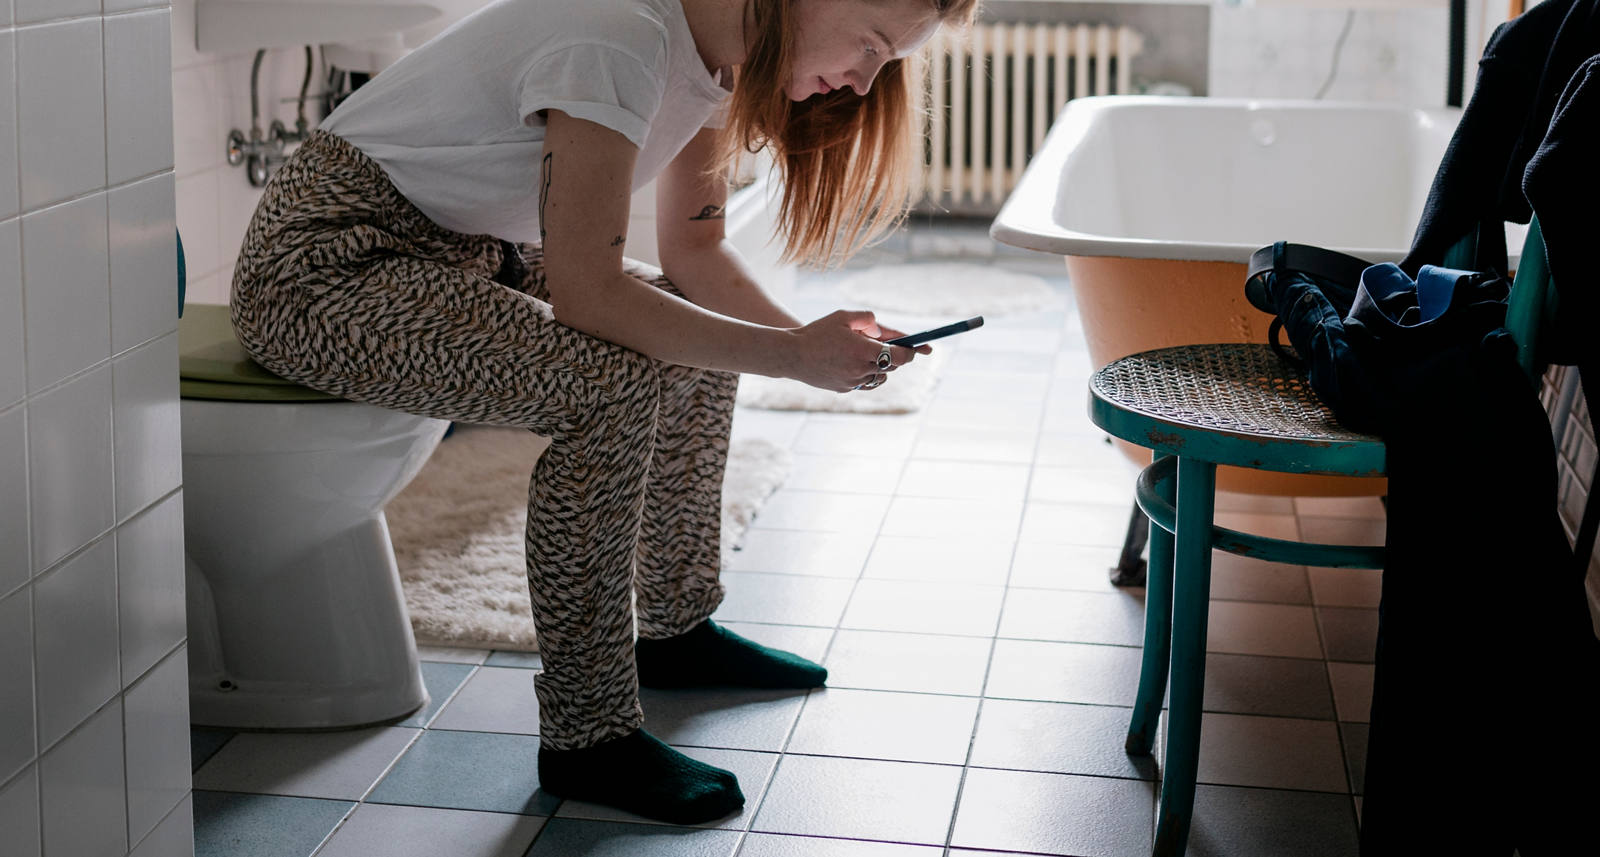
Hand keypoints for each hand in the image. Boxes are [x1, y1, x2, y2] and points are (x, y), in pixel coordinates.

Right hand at [783, 311, 932, 392]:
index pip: (900, 355)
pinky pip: (865, 382)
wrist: (791, 355)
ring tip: (872, 354)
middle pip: (893, 366)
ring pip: (880, 377)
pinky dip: (867, 373)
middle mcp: (861, 369)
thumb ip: (868, 319)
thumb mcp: (843, 316)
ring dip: (882, 366)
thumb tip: (882, 331)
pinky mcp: (845, 389)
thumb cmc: (817, 332)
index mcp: (864, 350)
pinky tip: (857, 363)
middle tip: (895, 346)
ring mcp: (853, 382)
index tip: (921, 348)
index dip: (913, 352)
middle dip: (897, 356)